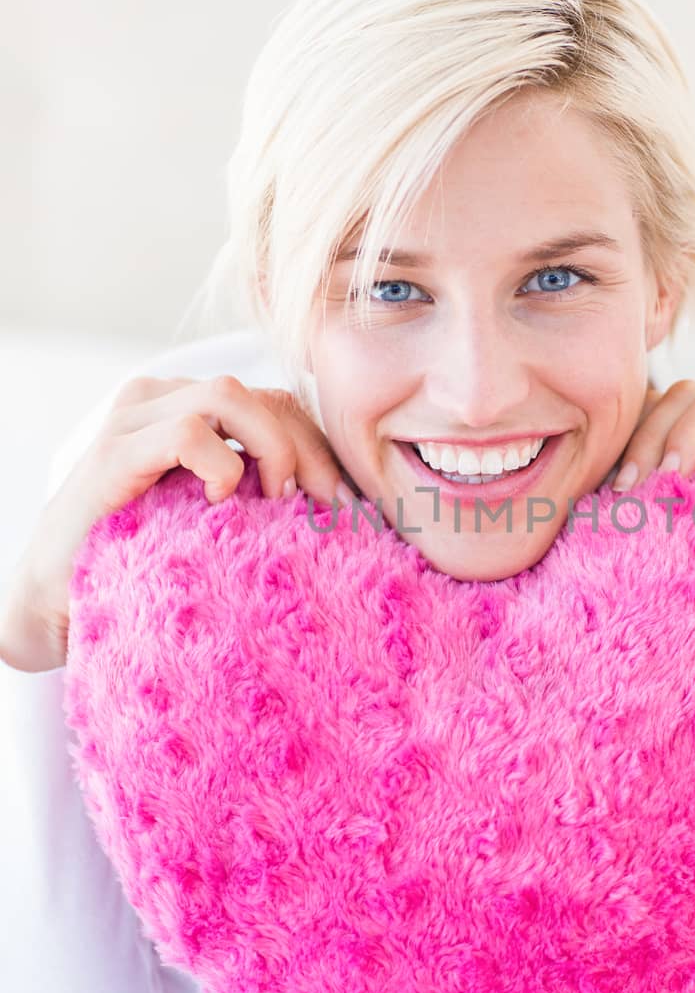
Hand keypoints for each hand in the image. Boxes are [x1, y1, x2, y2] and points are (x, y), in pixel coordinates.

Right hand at [0, 375, 348, 672]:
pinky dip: (221, 465)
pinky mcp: (114, 452)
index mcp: (185, 407)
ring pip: (229, 395)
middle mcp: (158, 399)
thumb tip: (336, 499)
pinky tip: (220, 503)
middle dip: (308, 448)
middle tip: (328, 507)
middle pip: (261, 394)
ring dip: (272, 447)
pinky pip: (187, 433)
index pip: (273, 400)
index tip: (342, 502)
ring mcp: (132, 420)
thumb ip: (253, 488)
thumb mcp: (209, 515)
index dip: (316, 444)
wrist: (55, 598)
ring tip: (277, 500)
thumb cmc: (140, 559)